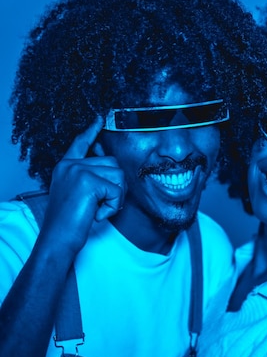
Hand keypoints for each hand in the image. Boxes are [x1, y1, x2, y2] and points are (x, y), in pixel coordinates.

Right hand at [39, 117, 125, 255]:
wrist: (58, 238)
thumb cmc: (68, 223)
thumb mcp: (77, 195)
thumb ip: (89, 179)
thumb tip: (111, 167)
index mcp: (66, 166)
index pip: (81, 143)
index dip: (92, 131)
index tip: (100, 118)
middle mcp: (71, 165)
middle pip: (112, 163)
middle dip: (116, 187)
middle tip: (101, 205)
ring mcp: (78, 171)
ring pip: (118, 176)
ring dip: (116, 197)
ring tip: (98, 210)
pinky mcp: (88, 182)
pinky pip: (117, 191)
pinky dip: (113, 206)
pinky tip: (97, 214)